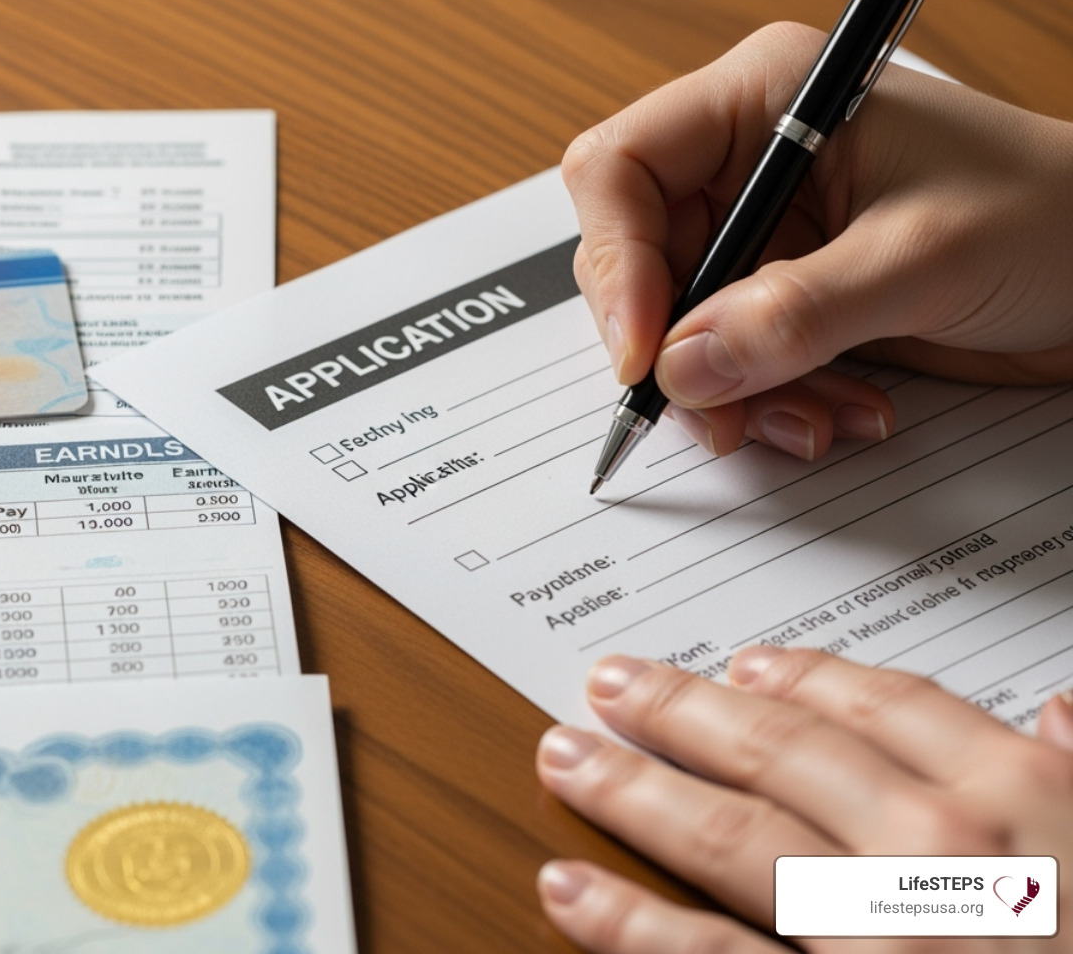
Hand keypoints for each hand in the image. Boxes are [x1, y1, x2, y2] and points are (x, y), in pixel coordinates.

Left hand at [533, 647, 1072, 951]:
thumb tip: (1061, 715)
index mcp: (1024, 802)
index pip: (888, 708)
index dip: (805, 677)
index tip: (749, 663)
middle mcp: (937, 854)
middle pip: (779, 753)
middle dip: (683, 712)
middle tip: (614, 684)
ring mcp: (880, 935)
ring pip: (728, 840)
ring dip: (632, 791)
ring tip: (566, 756)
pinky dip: (631, 926)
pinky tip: (572, 893)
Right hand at [562, 22, 1072, 460]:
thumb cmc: (1055, 214)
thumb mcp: (923, 259)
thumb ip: (795, 314)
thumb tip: (680, 367)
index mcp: (766, 100)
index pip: (622, 170)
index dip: (618, 263)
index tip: (646, 353)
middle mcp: (749, 163)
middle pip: (640, 261)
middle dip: (678, 349)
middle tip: (719, 414)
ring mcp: (766, 233)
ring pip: (681, 328)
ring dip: (736, 392)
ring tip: (818, 420)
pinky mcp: (786, 296)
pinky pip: (732, 362)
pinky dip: (772, 403)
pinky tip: (843, 411)